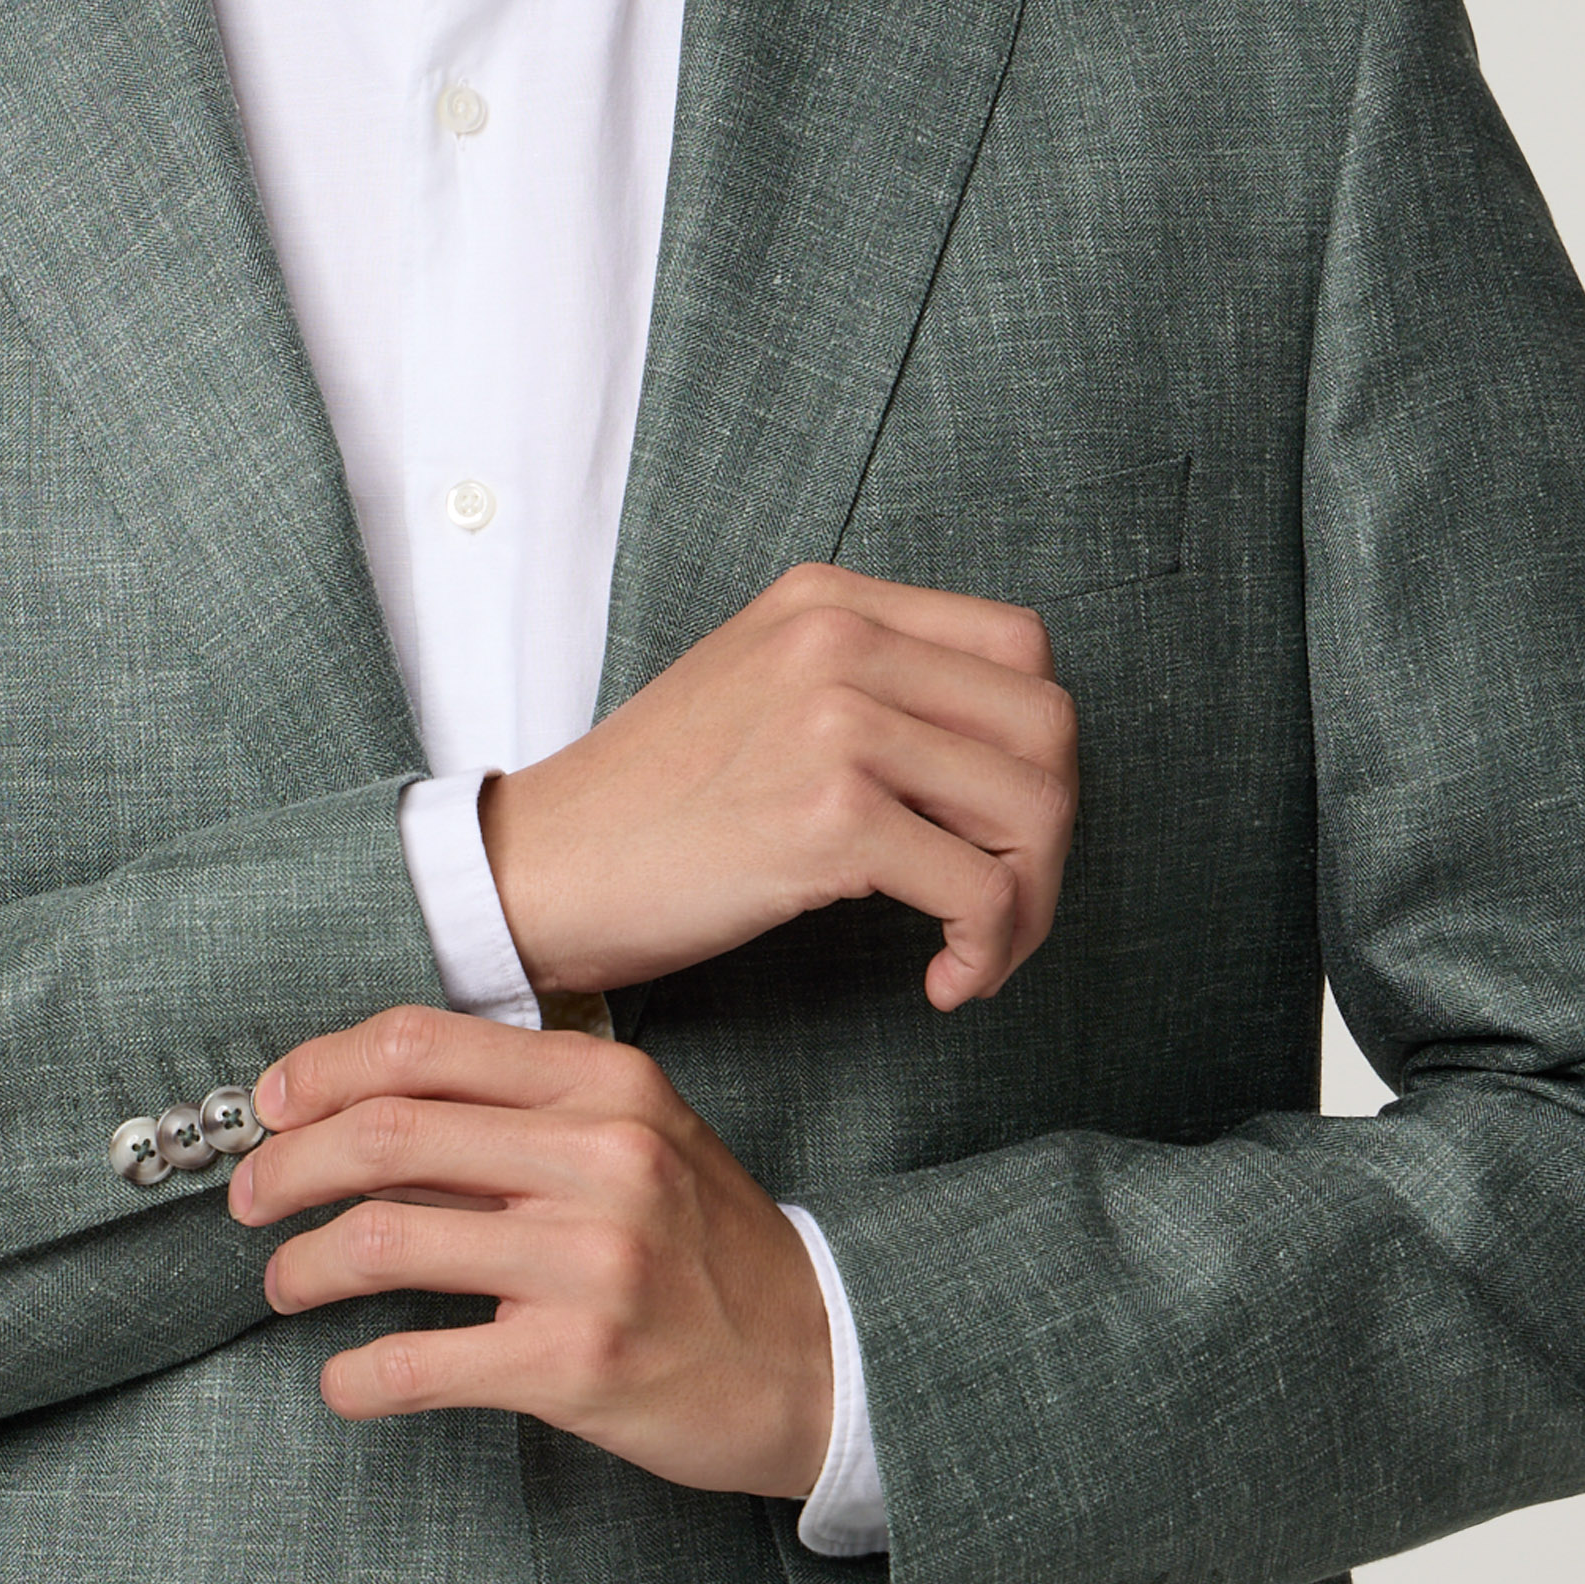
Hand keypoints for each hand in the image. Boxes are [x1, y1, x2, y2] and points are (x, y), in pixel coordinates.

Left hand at [227, 1008, 833, 1500]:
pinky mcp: (577, 1362)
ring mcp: (592, 1262)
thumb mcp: (638, 1143)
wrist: (825, 1361)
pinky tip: (343, 1379)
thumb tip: (360, 1118)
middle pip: (381, 1133)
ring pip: (382, 1241)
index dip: (316, 1071)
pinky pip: (417, 1361)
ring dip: (300, 1268)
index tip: (268, 1107)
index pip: (419, 1045)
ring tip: (283, 1285)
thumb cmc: (711, 1252)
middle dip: (282, 1169)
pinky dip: (354, 1375)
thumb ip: (518, 1119)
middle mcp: (601, 1158)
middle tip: (246, 1202)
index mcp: (607, 1085)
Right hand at [479, 561, 1075, 1010]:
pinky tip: (942, 983)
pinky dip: (987, 951)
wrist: (535, 868)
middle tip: (1007, 907)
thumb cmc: (646, 807)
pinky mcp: (828, 817)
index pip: (1020, 646)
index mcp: (829, 600)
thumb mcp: (756, 688)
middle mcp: (840, 640)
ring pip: (1034, 807)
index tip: (999, 828)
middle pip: (1048, 725)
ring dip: (1030, 903)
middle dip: (1049, 835)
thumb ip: (865, 684)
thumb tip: (996, 757)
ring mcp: (836, 722)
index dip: (1035, 749)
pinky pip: (981, 890)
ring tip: (977, 953)